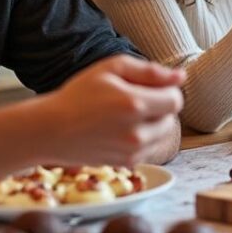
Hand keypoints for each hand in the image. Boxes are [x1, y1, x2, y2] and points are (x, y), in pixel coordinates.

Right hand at [43, 55, 184, 166]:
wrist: (50, 130)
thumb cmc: (79, 95)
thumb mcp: (110, 69)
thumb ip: (149, 71)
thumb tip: (181, 76)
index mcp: (134, 105)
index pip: (175, 100)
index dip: (167, 90)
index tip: (150, 87)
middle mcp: (137, 132)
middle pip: (171, 117)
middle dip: (159, 106)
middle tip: (132, 100)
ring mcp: (133, 151)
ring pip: (163, 134)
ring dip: (153, 123)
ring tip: (126, 115)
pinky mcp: (128, 163)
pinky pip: (151, 147)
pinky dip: (143, 138)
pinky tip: (121, 129)